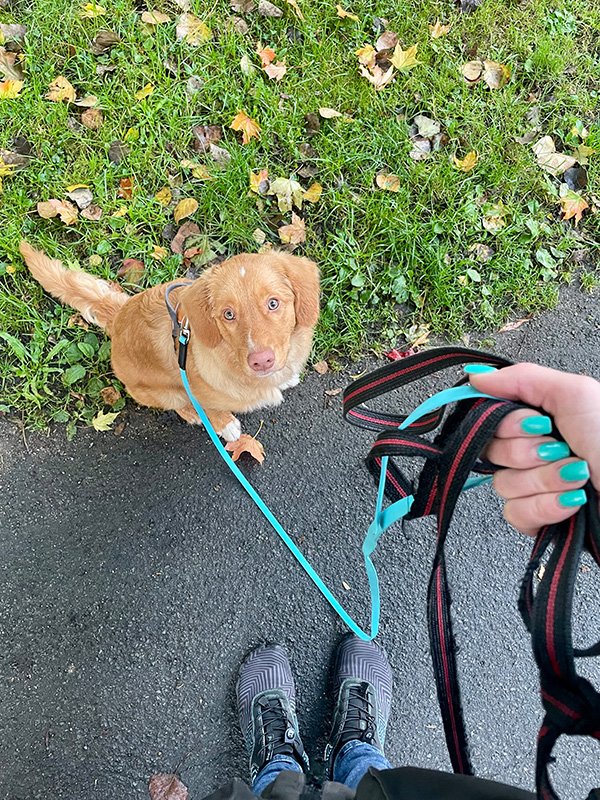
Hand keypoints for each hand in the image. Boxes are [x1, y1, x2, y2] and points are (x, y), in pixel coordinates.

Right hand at [468, 363, 599, 536]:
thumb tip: (478, 376)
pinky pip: (515, 513)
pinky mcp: (538, 516)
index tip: (536, 423)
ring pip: (503, 485)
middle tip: (560, 449)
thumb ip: (521, 378)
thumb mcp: (574, 393)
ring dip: (544, 480)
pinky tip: (570, 500)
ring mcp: (534, 485)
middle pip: (492, 452)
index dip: (507, 425)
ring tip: (576, 475)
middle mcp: (534, 449)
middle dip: (528, 453)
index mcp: (539, 418)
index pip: (490, 420)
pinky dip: (545, 507)